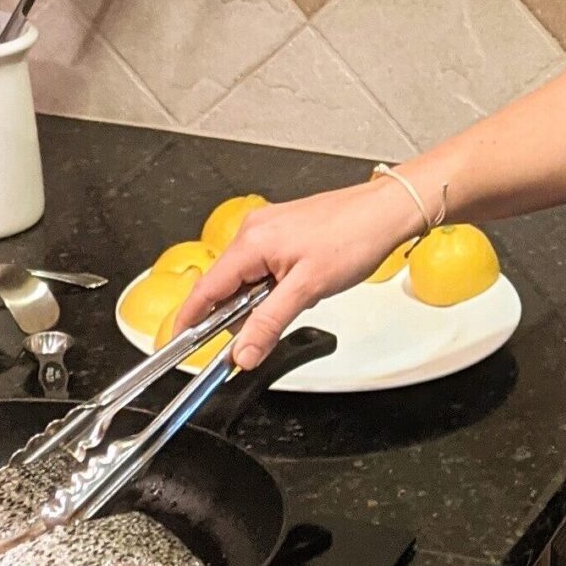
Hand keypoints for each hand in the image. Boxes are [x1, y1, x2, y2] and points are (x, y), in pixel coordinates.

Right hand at [170, 181, 415, 367]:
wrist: (387, 212)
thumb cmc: (354, 236)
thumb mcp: (307, 290)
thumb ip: (269, 324)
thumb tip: (243, 352)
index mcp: (251, 241)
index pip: (206, 289)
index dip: (189, 320)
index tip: (177, 344)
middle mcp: (254, 231)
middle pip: (226, 286)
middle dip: (238, 314)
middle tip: (262, 332)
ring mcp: (269, 229)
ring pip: (247, 279)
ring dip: (261, 300)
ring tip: (297, 299)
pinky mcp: (285, 232)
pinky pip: (265, 268)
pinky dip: (274, 287)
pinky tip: (300, 288)